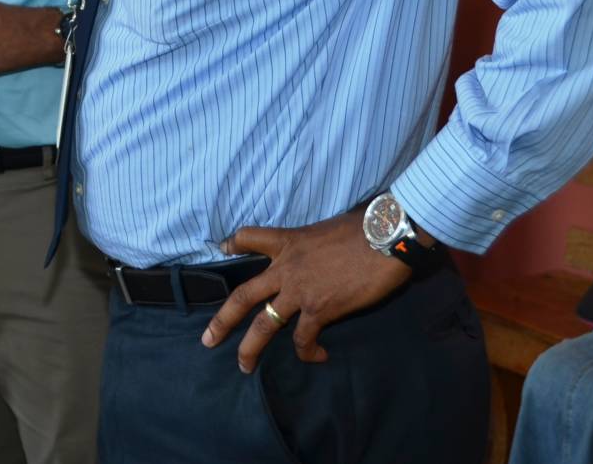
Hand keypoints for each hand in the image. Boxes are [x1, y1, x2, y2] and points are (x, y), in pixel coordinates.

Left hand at [200, 210, 411, 372]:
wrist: (384, 238)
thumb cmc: (363, 227)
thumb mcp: (327, 228)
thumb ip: (316, 244)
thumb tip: (325, 250)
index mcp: (287, 242)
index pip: (249, 237)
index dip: (234, 244)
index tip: (223, 248)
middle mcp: (285, 268)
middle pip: (243, 296)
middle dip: (223, 320)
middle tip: (208, 340)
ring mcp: (299, 291)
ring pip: (263, 324)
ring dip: (250, 349)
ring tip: (244, 366)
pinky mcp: (320, 310)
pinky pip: (304, 338)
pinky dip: (308, 351)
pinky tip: (317, 357)